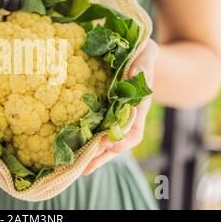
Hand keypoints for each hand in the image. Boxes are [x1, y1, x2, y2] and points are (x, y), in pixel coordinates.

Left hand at [83, 39, 158, 174]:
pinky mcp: (101, 111)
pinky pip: (94, 129)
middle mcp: (126, 116)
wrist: (136, 53)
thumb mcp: (146, 53)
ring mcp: (113, 115)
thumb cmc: (142, 53)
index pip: (134, 131)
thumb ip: (144, 64)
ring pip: (104, 141)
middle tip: (85, 167)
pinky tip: (73, 151)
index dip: (122, 140)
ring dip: (93, 155)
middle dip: (102, 156)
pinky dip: (86, 140)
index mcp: (139, 106)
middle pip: (116, 143)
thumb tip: (136, 73)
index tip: (109, 145)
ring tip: (77, 168)